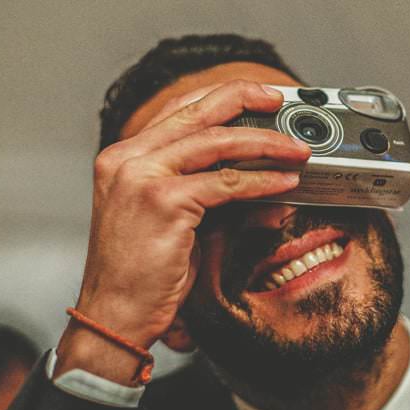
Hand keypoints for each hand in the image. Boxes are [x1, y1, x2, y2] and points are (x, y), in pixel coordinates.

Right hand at [55, 80, 309, 383]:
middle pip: (197, 112)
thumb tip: (252, 171)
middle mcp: (127, 159)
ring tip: (296, 149)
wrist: (113, 315)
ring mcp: (142, 177)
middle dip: (246, 99)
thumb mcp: (165, 215)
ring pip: (216, 142)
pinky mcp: (163, 202)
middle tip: (281, 101)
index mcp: (123, 156)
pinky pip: (226, 182)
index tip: (256, 94)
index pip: (178, 109)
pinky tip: (284, 182)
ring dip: (264, 143)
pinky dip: (261, 180)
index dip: (221, 97)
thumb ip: (199, 186)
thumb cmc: (137, 273)